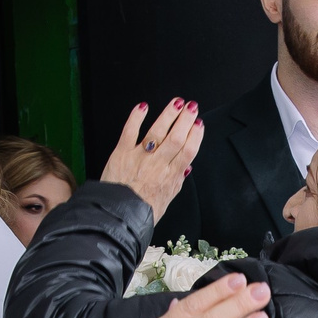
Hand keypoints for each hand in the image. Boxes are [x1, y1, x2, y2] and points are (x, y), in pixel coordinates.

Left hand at [99, 100, 205, 221]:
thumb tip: (186, 166)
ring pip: (157, 131)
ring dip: (168, 115)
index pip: (188, 151)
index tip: (199, 124)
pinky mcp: (121, 153)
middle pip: (176, 138)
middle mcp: (157, 165)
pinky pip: (130, 131)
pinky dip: (137, 118)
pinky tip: (144, 107)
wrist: (118, 215)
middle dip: (186, 120)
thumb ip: (177, 180)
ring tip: (177, 102)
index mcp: (170, 176)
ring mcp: (139, 157)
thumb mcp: (167, 198)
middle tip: (192, 107)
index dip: (195, 135)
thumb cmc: (142, 210)